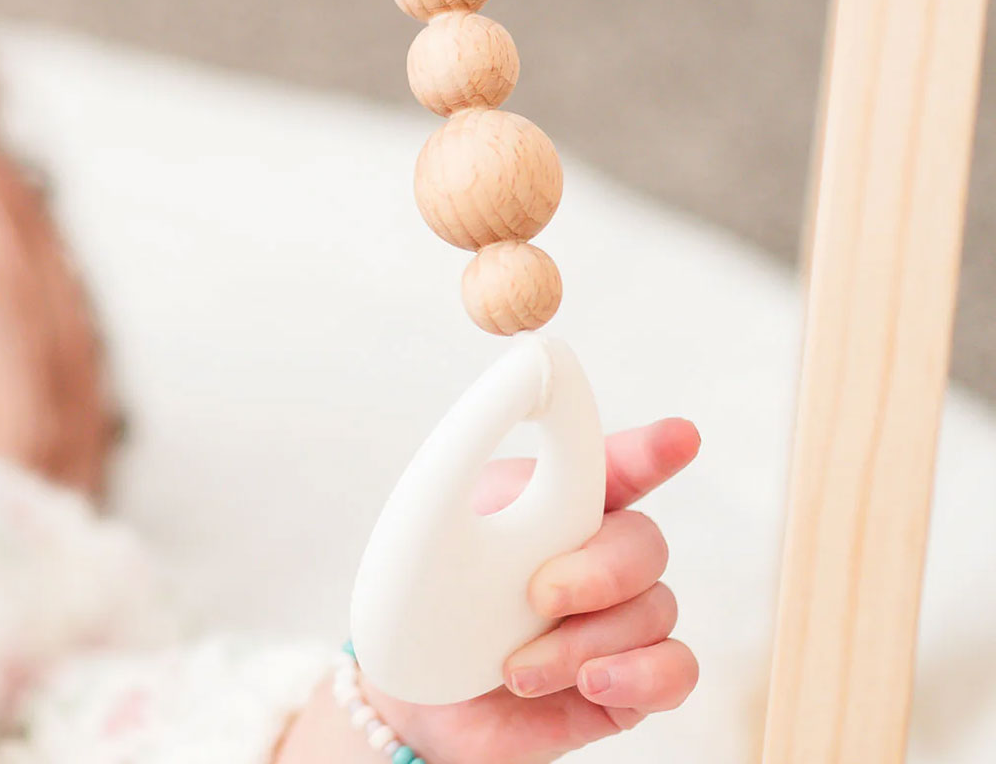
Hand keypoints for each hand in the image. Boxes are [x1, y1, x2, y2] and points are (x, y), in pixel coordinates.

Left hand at [362, 418, 700, 763]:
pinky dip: (639, 675)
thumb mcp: (432, 524)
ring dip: (587, 640)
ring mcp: (621, 620)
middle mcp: (600, 557)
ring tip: (518, 669)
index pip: (618, 466)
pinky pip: (677, 671)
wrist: (416, 702)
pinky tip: (590, 683)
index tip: (679, 436)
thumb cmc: (426, 602)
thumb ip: (466, 459)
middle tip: (539, 595)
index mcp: (559, 506)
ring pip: (656, 610)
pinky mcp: (631, 683)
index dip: (652, 449)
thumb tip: (504, 395)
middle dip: (600, 570)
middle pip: (646, 542)